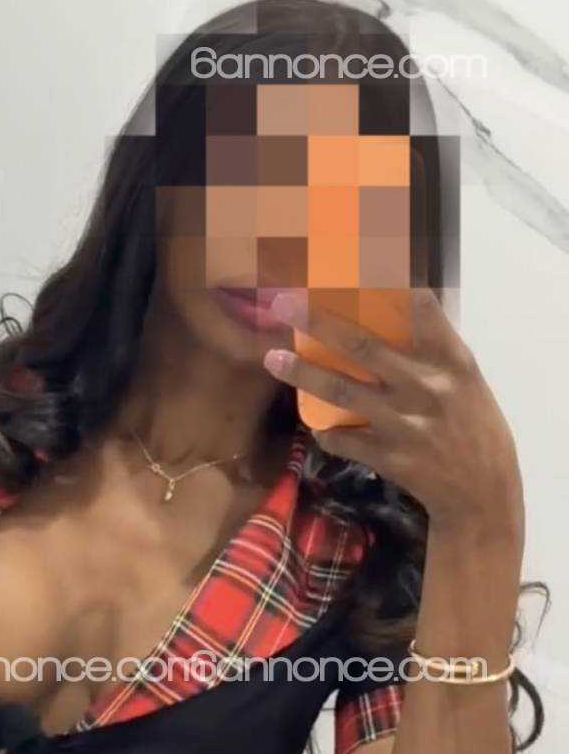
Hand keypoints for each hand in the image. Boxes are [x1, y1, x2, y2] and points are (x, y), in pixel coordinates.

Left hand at [262, 288, 523, 540]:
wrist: (481, 492)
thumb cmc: (474, 427)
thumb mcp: (465, 381)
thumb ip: (433, 351)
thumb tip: (394, 312)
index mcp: (451, 361)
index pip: (421, 309)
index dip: (388, 281)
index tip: (353, 260)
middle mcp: (425, 387)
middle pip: (364, 348)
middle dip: (320, 323)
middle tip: (285, 303)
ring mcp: (403, 424)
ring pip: (344, 393)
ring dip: (304, 374)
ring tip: (273, 359)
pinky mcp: (388, 457)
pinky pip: (344, 441)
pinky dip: (327, 433)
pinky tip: (316, 425)